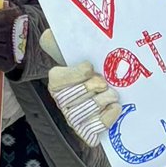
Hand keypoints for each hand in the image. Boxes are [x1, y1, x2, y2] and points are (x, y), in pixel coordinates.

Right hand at [40, 28, 121, 145]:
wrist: (96, 90)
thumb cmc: (85, 67)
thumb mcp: (72, 50)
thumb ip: (60, 42)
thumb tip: (49, 35)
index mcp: (56, 80)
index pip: (62, 77)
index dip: (79, 73)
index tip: (90, 67)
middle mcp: (61, 100)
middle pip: (81, 92)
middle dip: (96, 85)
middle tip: (105, 82)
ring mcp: (73, 118)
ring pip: (92, 107)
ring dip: (106, 99)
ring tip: (113, 93)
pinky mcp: (86, 131)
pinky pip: (98, 126)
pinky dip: (109, 116)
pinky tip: (116, 107)